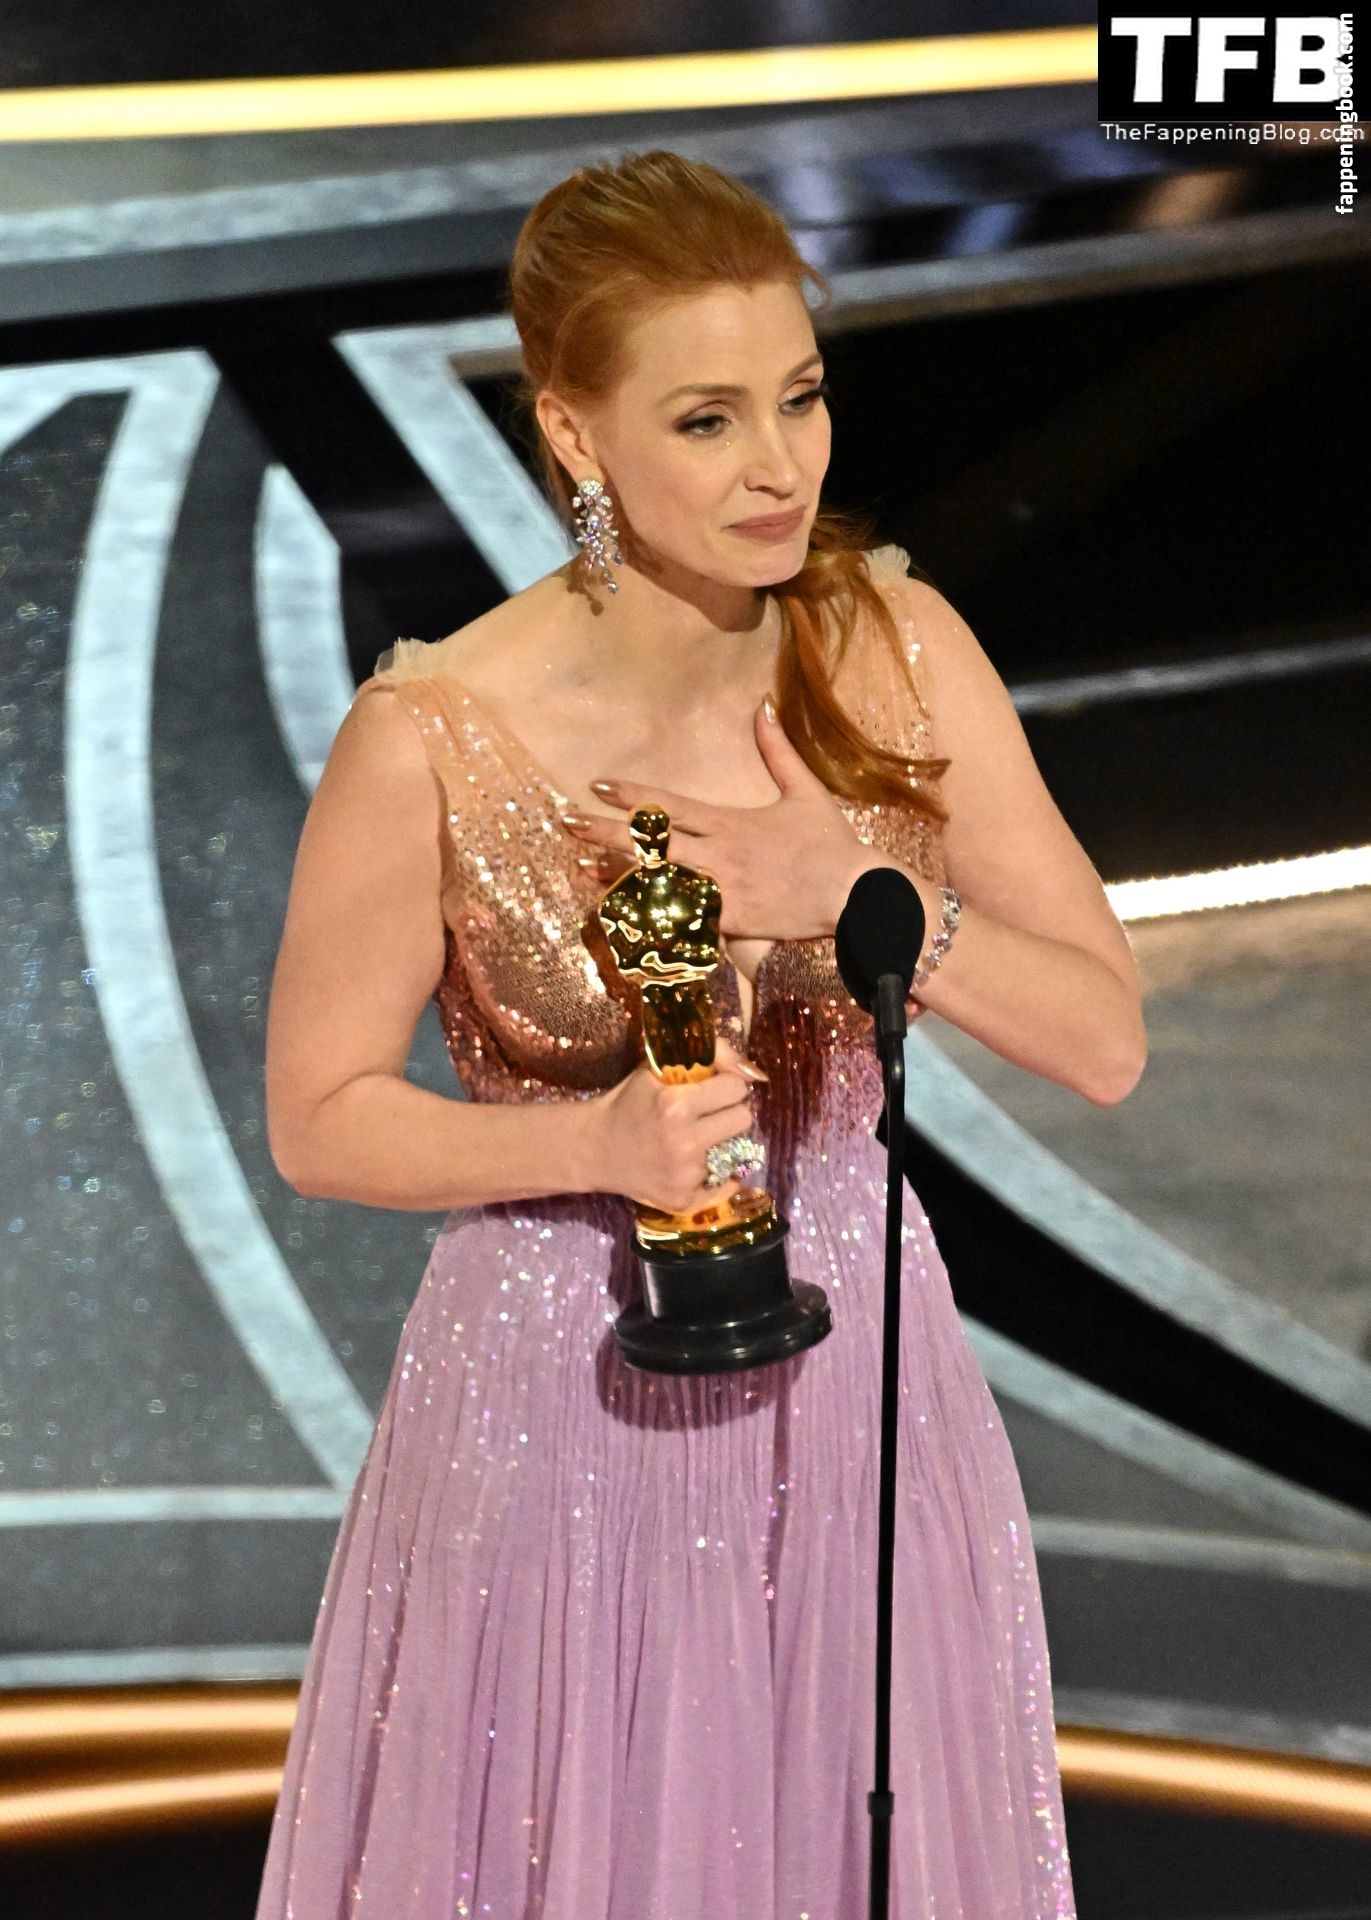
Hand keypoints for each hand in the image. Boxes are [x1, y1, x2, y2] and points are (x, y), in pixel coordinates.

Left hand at [561, 695, 875, 940]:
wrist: (859, 897)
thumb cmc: (832, 846)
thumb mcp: (805, 792)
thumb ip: (778, 750)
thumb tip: (763, 705)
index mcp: (731, 823)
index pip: (672, 806)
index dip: (634, 795)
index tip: (599, 786)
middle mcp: (720, 856)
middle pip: (651, 844)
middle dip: (605, 831)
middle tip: (566, 823)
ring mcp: (723, 892)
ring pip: (659, 883)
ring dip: (616, 876)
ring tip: (580, 867)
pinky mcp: (732, 924)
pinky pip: (682, 922)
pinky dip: (652, 919)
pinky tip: (622, 916)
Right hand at [584, 1033, 769, 1216]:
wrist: (594, 1148)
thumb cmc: (628, 1102)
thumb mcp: (657, 1067)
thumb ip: (708, 1056)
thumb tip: (754, 1071)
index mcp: (675, 1104)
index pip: (736, 1088)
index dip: (725, 1084)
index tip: (712, 1088)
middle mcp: (683, 1142)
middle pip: (743, 1119)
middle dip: (728, 1111)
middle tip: (706, 1114)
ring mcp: (685, 1176)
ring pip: (734, 1150)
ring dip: (717, 1142)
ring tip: (692, 1139)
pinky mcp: (684, 1200)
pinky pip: (725, 1185)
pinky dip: (715, 1175)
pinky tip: (693, 1165)